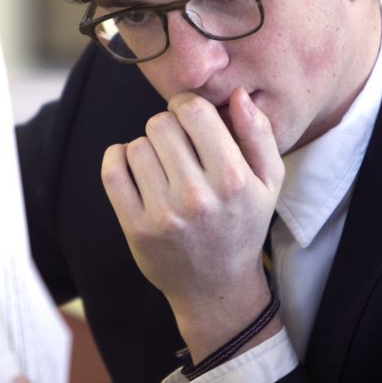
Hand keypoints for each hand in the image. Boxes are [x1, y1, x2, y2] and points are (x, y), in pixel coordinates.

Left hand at [101, 88, 284, 357]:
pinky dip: (118, 159)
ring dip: (147, 148)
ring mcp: (164, 214)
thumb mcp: (269, 181)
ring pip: (136, 145)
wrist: (217, 287)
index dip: (188, 107)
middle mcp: (197, 196)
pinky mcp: (136, 228)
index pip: (194, 111)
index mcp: (232, 179)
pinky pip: (113, 171)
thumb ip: (258, 134)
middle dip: (167, 127)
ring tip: (162, 165)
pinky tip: (135, 167)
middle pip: (160, 124)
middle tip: (177, 145)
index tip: (190, 120)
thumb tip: (237, 95)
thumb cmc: (244, 224)